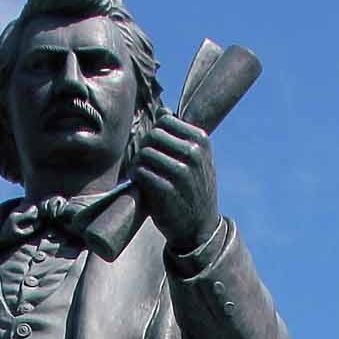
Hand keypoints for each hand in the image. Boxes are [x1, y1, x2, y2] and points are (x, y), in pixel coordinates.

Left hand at [132, 108, 219, 251]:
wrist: (200, 227)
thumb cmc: (194, 189)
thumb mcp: (196, 159)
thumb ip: (180, 135)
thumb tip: (162, 110)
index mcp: (201, 140)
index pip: (165, 120)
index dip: (155, 134)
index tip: (156, 150)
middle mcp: (194, 153)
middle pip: (153, 135)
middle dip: (145, 148)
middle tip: (144, 164)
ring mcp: (181, 172)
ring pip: (145, 153)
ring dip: (138, 164)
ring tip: (141, 175)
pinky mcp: (166, 190)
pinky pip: (141, 172)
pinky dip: (136, 177)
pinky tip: (139, 184)